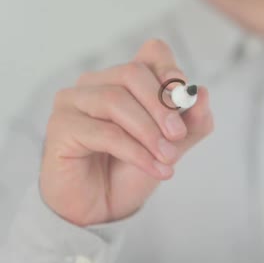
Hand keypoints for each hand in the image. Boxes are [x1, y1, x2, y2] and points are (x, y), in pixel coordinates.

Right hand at [39, 40, 213, 225]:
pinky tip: (155, 168)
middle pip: (133, 73)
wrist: (100, 209)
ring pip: (116, 100)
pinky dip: (136, 152)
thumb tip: (202, 93)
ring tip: (168, 158)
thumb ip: (190, 123)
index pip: (151, 53)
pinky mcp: (61, 127)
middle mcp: (95, 83)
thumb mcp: (171, 146)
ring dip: (149, 131)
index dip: (170, 69)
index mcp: (123, 80)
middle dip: (162, 105)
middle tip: (179, 136)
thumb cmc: (130, 171)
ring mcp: (72, 102)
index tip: (185, 99)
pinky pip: (104, 132)